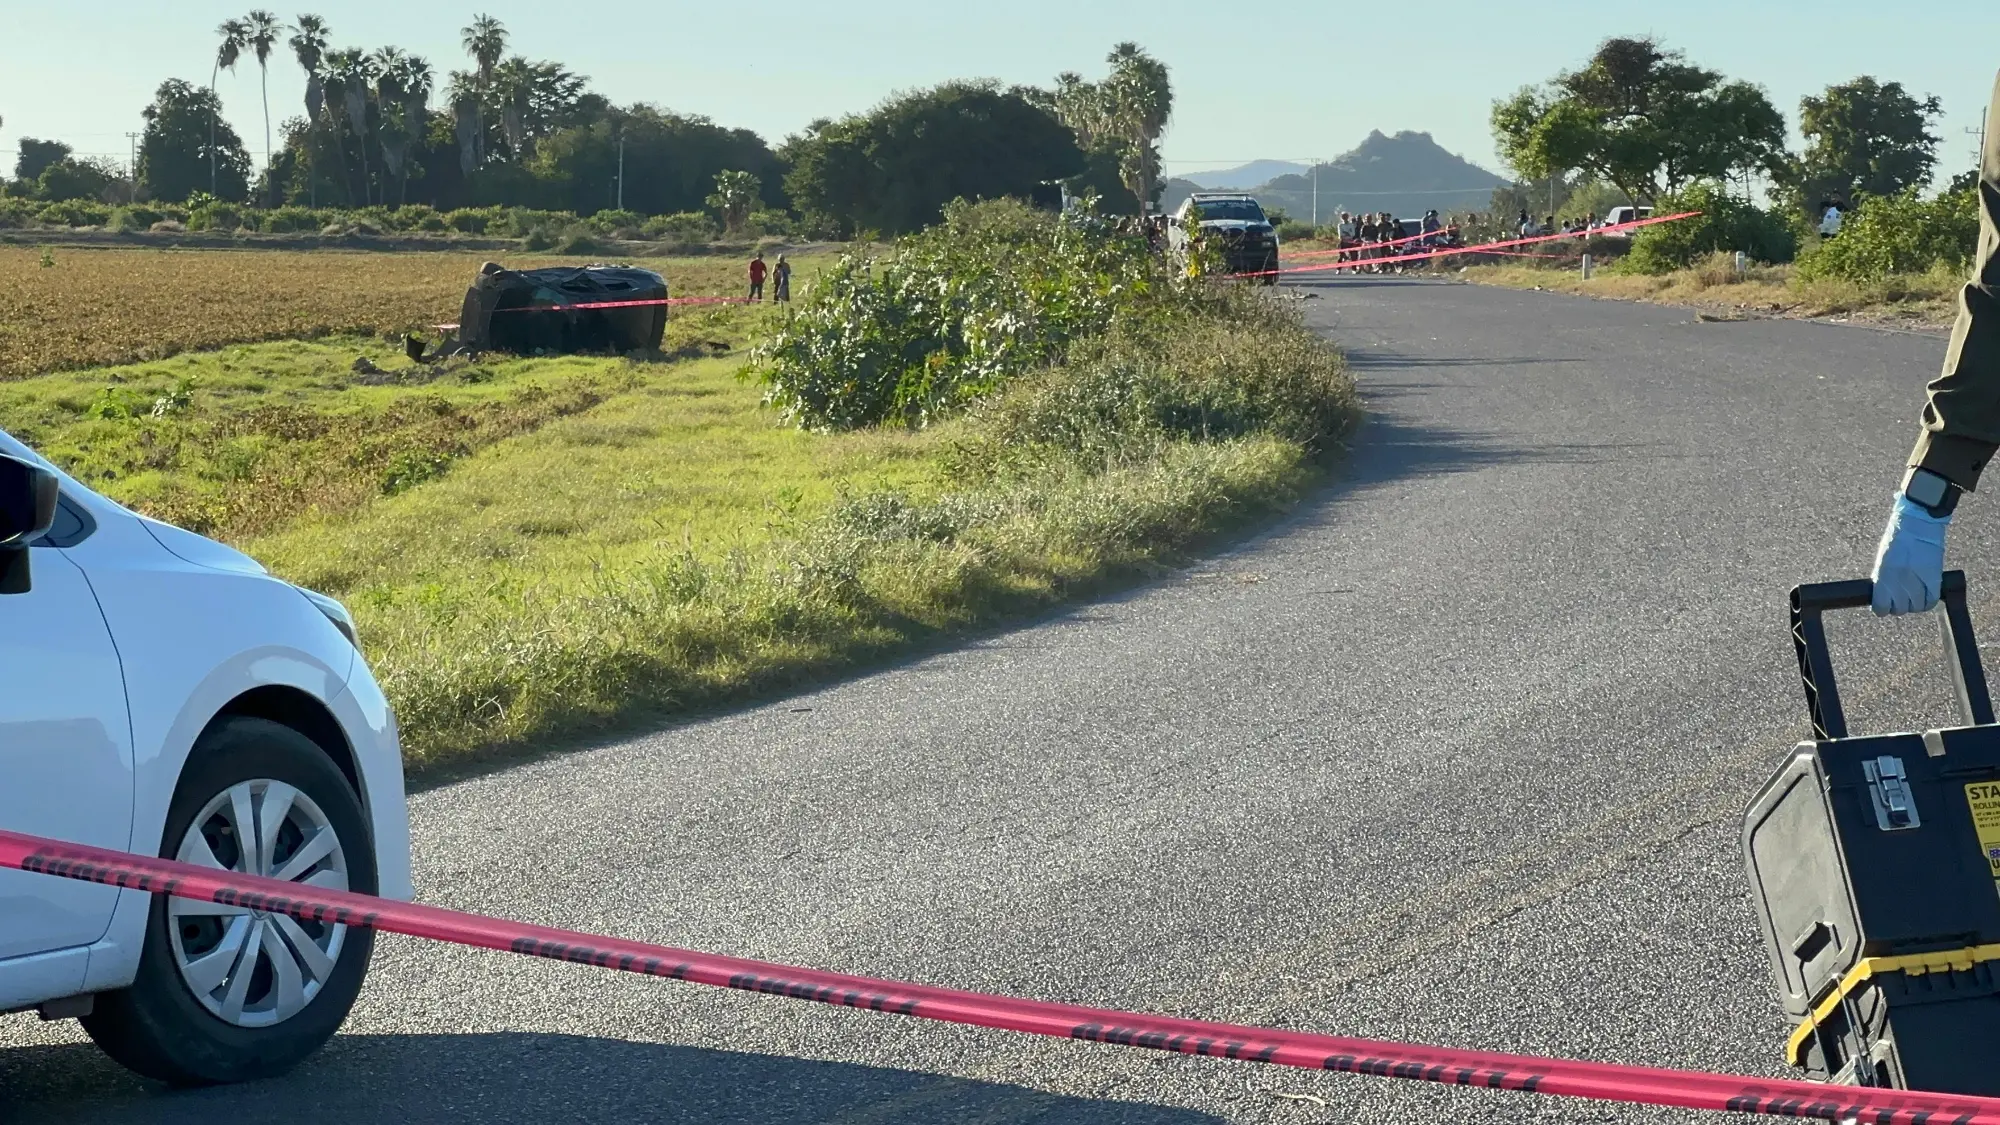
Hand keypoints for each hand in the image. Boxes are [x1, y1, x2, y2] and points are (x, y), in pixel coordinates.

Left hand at [1870, 494, 1950, 614]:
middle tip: (1901, 597)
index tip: (1884, 605)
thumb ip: (1882, 579)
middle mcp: (1900, 581)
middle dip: (1899, 606)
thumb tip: (1882, 597)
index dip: (1882, 609)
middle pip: (1899, 609)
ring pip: (1916, 607)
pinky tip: (1925, 595)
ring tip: (1914, 594)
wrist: (1918, 524)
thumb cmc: (1897, 540)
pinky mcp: (1934, 578)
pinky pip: (1931, 601)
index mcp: (1883, 576)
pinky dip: (1928, 601)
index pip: (1880, 607)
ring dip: (1914, 604)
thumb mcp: (1882, 560)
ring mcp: (1917, 580)